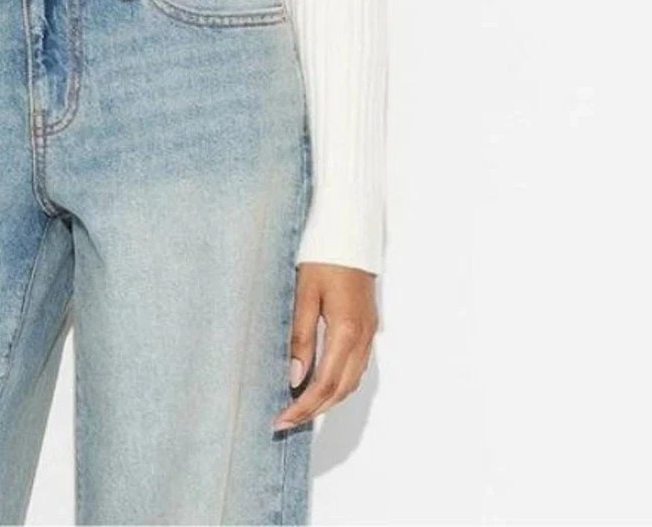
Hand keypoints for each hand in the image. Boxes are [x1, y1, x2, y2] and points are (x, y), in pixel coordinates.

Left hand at [273, 262, 378, 430]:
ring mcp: (369, 332)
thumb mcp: (304, 293)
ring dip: (327, 399)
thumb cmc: (323, 256)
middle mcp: (363, 337)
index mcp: (346, 330)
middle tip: (286, 421)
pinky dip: (338, 382)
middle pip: (341, 389)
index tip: (282, 419)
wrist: (349, 230)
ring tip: (298, 407)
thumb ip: (300, 336)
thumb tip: (295, 376)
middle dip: (314, 410)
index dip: (304, 406)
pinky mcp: (367, 325)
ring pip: (351, 381)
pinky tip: (319, 382)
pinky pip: (355, 366)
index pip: (325, 384)